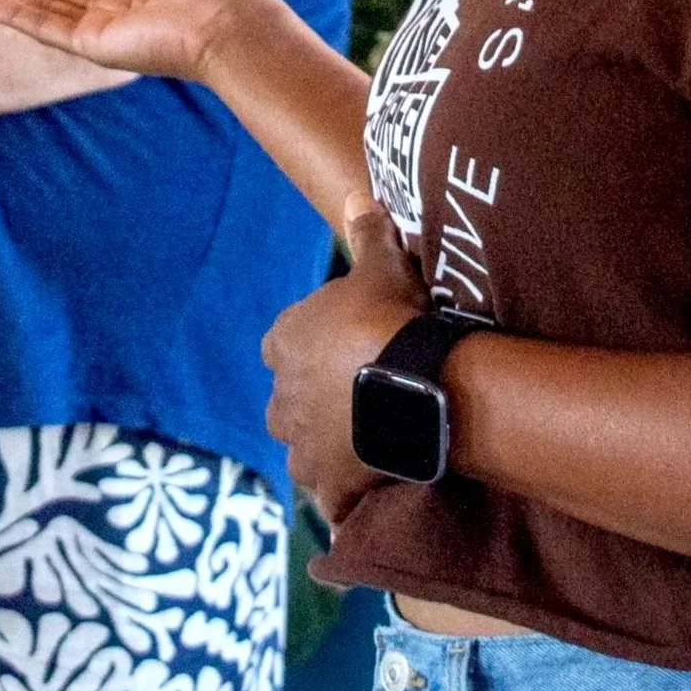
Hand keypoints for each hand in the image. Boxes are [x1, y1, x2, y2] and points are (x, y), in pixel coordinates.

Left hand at [261, 197, 429, 520]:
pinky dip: (344, 496)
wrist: (411, 382)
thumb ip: (367, 233)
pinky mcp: (329, 485)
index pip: (280, 344)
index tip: (338, 345)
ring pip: (303, 451)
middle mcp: (282, 398)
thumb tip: (356, 192)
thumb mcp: (382, 266)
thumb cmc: (387, 317)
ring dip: (325, 448)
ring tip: (365, 443)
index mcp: (285, 343)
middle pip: (287, 403)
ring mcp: (303, 446)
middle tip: (356, 395)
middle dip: (311, 402)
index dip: (306, 345)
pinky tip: (368, 491)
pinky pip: (331, 498)